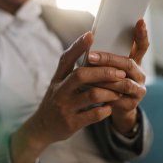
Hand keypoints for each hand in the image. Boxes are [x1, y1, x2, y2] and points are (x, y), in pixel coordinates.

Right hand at [11, 32, 126, 162]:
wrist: (41, 128)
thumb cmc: (56, 101)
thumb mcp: (57, 84)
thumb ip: (70, 70)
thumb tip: (89, 50)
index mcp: (57, 78)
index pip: (66, 58)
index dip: (78, 46)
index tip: (91, 35)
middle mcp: (59, 91)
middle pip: (81, 74)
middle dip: (104, 72)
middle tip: (120, 72)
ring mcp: (65, 107)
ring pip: (91, 94)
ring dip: (110, 92)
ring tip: (119, 92)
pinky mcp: (71, 123)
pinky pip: (93, 115)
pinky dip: (105, 110)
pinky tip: (109, 107)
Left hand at [87, 19, 148, 134]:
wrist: (114, 108)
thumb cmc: (107, 83)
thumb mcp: (108, 68)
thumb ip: (105, 56)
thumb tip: (89, 38)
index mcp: (135, 61)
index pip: (142, 46)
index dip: (142, 34)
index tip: (139, 21)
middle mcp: (140, 74)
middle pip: (128, 64)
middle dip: (108, 59)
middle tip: (90, 56)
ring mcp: (138, 90)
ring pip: (124, 82)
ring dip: (105, 77)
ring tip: (88, 73)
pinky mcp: (132, 104)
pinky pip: (118, 97)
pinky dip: (104, 92)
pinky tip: (92, 89)